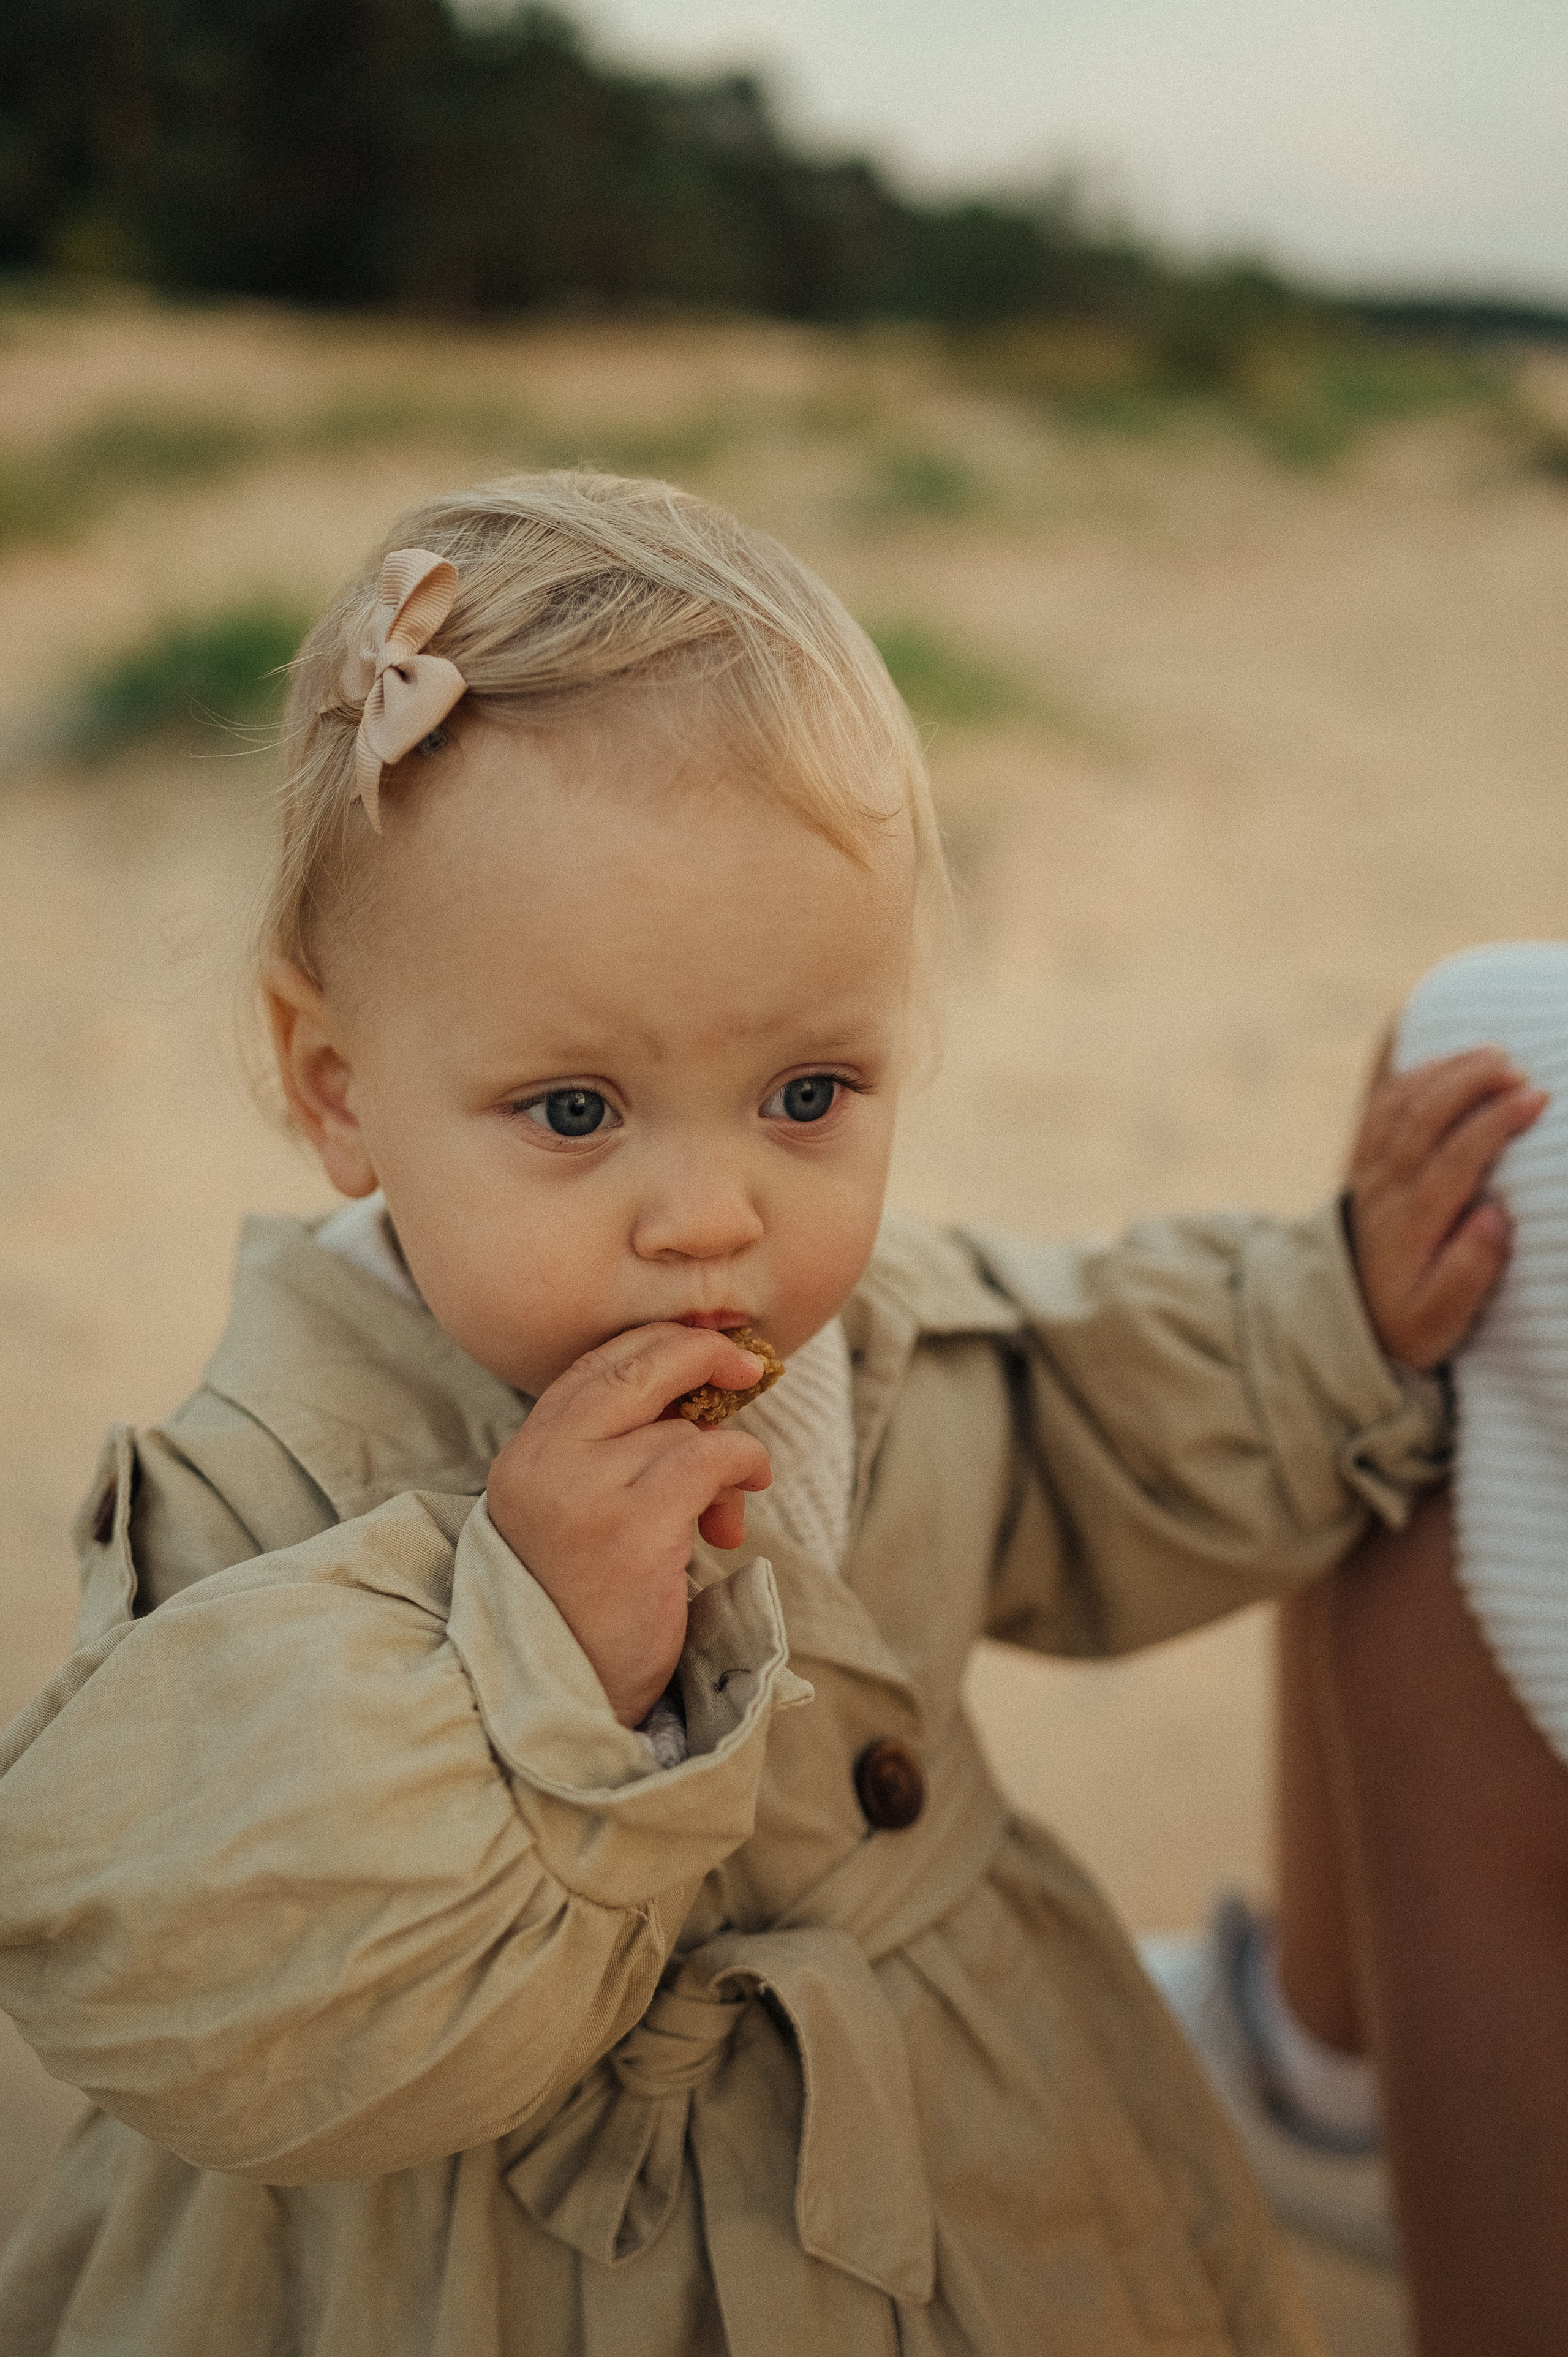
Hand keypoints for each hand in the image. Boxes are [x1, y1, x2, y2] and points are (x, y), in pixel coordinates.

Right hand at [486, 1326, 772, 1725]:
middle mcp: (545, 1464)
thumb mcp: (575, 1518)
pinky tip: (742, 1499)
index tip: (706, 1346)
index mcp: (524, 1458)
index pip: (592, 1367)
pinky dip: (741, 1465)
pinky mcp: (634, 1529)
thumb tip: (701, 1398)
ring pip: (684, 1426)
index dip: (658, 1345)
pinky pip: (709, 1458)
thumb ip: (611, 1457)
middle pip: (635, 1367)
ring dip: (725, 1456)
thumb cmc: (582, 1610)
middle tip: (745, 1367)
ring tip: (723, 1513)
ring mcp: (586, 1494)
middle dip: (700, 1352)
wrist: (562, 1698)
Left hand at [1347, 1045, 1547, 1368]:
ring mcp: (1370, 1175)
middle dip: (1470, 1083)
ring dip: (1444, 1074)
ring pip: (1401, 1108)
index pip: (1454, 1157)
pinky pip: (1380, 1113)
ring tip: (1492, 1054)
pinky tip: (1441, 1064)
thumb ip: (1470, 1271)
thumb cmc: (1404, 1322)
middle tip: (1516, 1066)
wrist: (1343, 1323)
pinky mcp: (1363, 1169)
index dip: (1494, 1123)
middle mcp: (1385, 1190)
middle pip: (1423, 1119)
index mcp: (1411, 1223)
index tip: (1536, 1098)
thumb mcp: (1438, 1320)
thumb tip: (1495, 1216)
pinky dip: (1410, 1082)